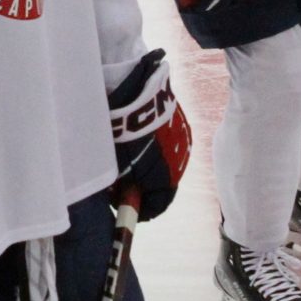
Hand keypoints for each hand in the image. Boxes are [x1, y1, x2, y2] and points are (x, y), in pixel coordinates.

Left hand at [107, 49, 189, 222]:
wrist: (133, 92)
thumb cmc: (120, 133)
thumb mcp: (116, 167)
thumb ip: (122, 188)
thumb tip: (121, 197)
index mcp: (165, 178)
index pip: (156, 206)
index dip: (139, 209)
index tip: (123, 204)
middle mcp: (180, 162)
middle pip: (163, 185)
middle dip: (145, 186)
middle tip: (123, 180)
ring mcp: (183, 140)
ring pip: (167, 162)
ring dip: (152, 164)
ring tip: (130, 152)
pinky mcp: (182, 121)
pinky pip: (169, 142)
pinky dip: (156, 145)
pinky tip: (140, 134)